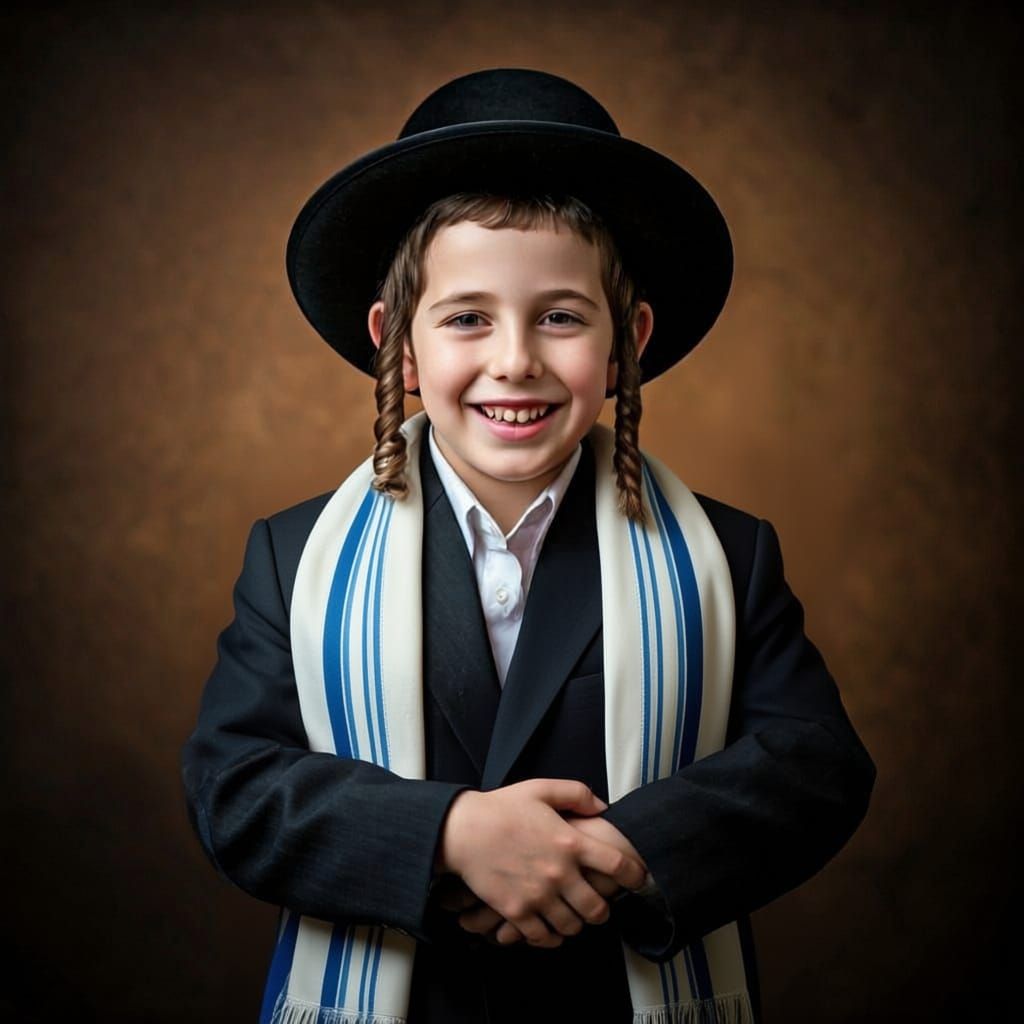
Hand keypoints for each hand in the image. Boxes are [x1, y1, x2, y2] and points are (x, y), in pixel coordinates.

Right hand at [438, 779, 647, 948]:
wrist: (462, 830)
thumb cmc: (501, 807)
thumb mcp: (541, 789)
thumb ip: (577, 794)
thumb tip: (602, 807)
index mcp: (569, 842)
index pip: (616, 865)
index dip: (634, 875)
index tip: (636, 878)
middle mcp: (559, 873)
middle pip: (597, 908)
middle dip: (603, 909)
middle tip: (598, 904)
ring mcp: (538, 896)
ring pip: (572, 927)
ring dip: (576, 923)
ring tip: (572, 914)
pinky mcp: (517, 912)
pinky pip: (544, 937)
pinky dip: (551, 937)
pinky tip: (550, 927)